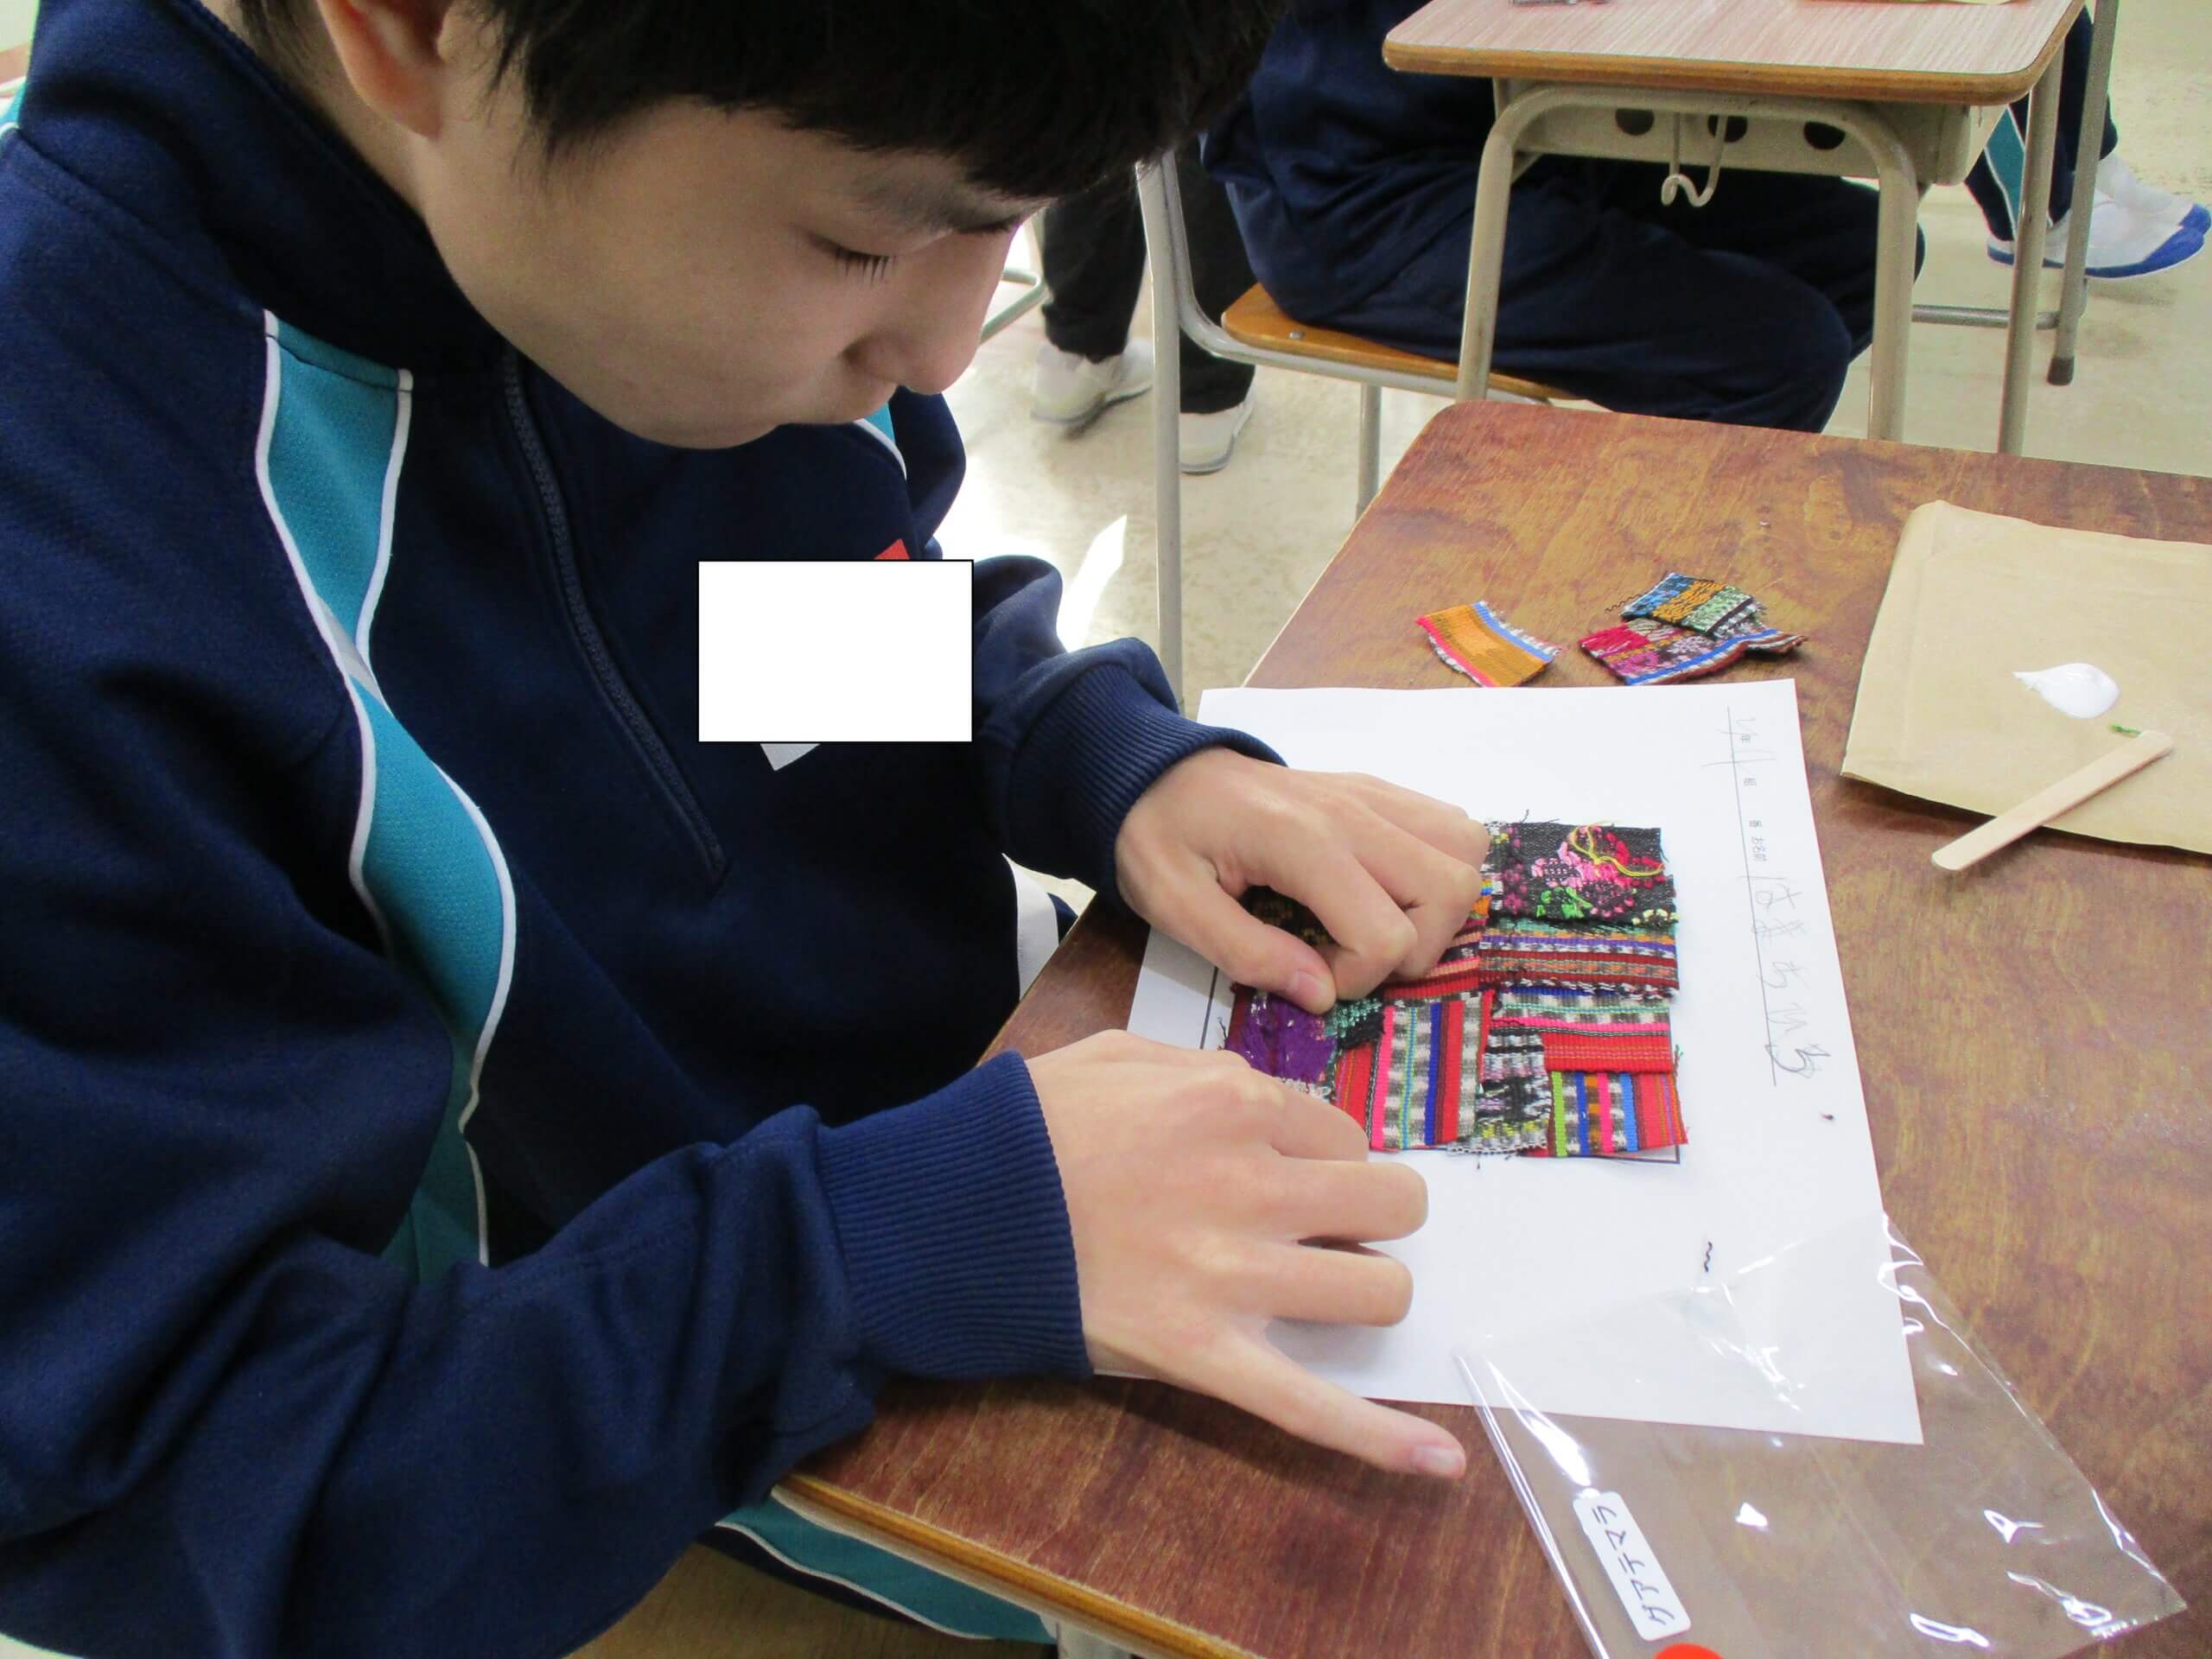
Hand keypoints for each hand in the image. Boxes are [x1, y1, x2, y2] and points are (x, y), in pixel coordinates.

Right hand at [1027, 1031, 1465, 1478]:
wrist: (946, 1211)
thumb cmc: (1025, 1129)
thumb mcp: (1115, 1055)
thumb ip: (1201, 1065)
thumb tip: (1261, 1094)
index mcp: (1230, 1102)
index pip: (1340, 1134)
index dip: (1323, 1158)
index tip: (1290, 1174)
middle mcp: (1252, 1183)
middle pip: (1388, 1203)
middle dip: (1369, 1215)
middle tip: (1325, 1228)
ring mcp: (1233, 1275)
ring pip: (1377, 1293)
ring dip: (1364, 1292)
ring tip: (1327, 1292)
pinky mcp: (1205, 1355)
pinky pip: (1311, 1407)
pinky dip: (1381, 1439)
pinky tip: (1441, 1463)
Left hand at [1115, 750, 1488, 1012]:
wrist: (1151, 768)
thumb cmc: (1157, 835)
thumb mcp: (1175, 905)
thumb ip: (1248, 955)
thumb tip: (1321, 996)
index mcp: (1300, 841)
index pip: (1384, 932)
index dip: (1356, 978)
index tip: (1308, 975)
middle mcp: (1351, 812)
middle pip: (1450, 890)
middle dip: (1414, 948)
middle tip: (1352, 958)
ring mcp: (1370, 796)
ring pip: (1466, 852)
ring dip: (1437, 908)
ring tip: (1377, 925)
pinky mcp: (1375, 791)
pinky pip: (1449, 827)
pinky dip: (1436, 869)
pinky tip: (1383, 890)